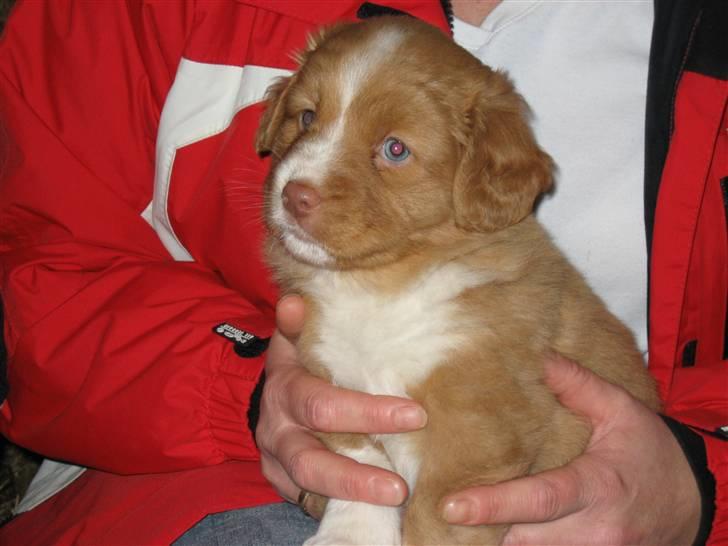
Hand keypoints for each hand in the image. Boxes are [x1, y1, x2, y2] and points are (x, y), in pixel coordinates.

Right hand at [256, 294, 427, 505]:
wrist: (269, 397)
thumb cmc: (300, 363)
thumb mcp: (295, 340)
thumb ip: (298, 326)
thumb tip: (294, 301)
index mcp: (285, 389)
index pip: (321, 405)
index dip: (366, 412)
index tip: (415, 415)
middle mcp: (277, 430)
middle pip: (313, 458)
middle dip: (357, 474)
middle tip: (402, 485)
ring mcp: (278, 462)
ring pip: (311, 487)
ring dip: (353, 496)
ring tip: (396, 499)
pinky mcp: (283, 485)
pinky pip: (311, 500)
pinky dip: (345, 506)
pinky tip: (379, 511)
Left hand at [441, 356, 701, 544]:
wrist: (693, 500)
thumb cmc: (652, 452)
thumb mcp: (621, 410)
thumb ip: (578, 385)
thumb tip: (539, 357)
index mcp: (599, 486)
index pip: (540, 500)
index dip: (495, 504)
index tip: (452, 505)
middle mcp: (595, 530)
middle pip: (525, 537)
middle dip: (485, 526)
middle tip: (445, 504)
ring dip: (498, 538)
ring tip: (465, 516)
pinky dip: (522, 543)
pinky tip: (498, 527)